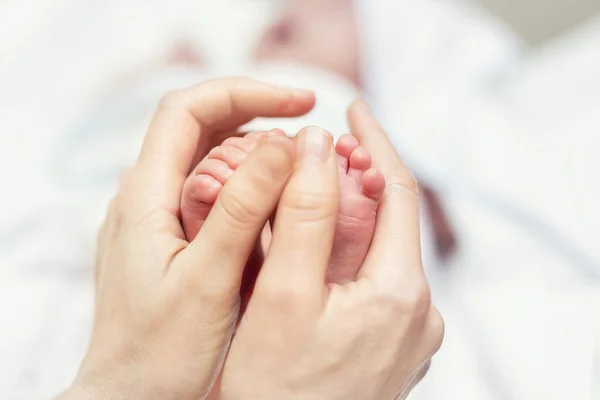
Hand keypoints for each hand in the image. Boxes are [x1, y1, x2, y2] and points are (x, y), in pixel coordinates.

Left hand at [61, 78, 314, 399]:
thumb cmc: (160, 354)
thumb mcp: (208, 281)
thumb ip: (240, 210)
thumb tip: (281, 146)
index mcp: (145, 196)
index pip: (188, 109)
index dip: (245, 93)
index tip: (300, 102)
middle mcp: (145, 198)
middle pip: (199, 127)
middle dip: (256, 114)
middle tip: (310, 125)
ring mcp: (156, 218)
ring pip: (208, 159)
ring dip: (255, 152)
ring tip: (301, 165)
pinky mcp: (170, 239)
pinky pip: (210, 192)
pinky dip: (247, 184)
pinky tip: (276, 202)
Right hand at [218, 103, 443, 399]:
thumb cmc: (274, 389)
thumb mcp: (284, 295)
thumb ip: (306, 215)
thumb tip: (319, 145)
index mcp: (402, 293)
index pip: (398, 191)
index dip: (373, 141)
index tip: (351, 107)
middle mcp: (419, 314)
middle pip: (391, 222)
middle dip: (357, 179)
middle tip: (319, 148)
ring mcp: (410, 335)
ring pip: (382, 252)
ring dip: (351, 217)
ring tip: (312, 189)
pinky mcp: (393, 349)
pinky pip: (378, 283)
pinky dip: (352, 253)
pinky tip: (319, 248)